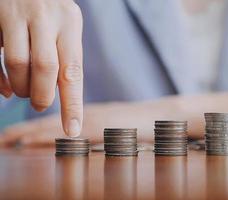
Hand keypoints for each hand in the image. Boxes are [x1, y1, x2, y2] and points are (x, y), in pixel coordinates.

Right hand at [0, 0, 82, 136]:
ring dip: (21, 88)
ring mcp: (16, 14)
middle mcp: (45, 16)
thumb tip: (58, 94)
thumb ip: (65, 56)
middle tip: (40, 105)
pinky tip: (5, 89)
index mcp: (69, 21)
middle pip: (45, 68)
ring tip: (25, 93)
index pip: (73, 70)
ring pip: (17, 64)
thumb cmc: (50, 11)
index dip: (72, 104)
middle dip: (42, 96)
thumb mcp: (66, 26)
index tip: (72, 130)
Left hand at [0, 101, 176, 146]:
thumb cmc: (139, 121)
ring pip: (51, 126)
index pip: (55, 120)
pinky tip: (29, 142)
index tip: (12, 135)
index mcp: (87, 113)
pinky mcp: (97, 128)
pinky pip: (63, 134)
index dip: (32, 128)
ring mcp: (89, 120)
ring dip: (26, 134)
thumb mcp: (114, 124)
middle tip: (1, 139)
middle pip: (47, 122)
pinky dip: (44, 137)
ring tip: (6, 141)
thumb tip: (80, 139)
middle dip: (21, 132)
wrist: (161, 116)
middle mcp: (84, 114)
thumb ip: (96, 128)